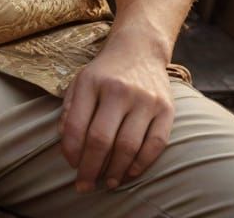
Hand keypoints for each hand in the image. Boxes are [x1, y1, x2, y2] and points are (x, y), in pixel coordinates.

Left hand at [57, 40, 174, 193]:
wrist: (140, 48)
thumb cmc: (106, 72)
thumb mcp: (81, 81)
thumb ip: (70, 110)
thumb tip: (67, 146)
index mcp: (92, 82)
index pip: (75, 126)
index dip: (71, 152)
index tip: (72, 165)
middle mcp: (119, 89)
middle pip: (101, 140)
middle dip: (90, 169)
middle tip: (85, 186)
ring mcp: (145, 99)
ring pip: (128, 147)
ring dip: (115, 172)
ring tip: (108, 182)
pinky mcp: (166, 108)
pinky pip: (155, 145)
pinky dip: (141, 164)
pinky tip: (129, 172)